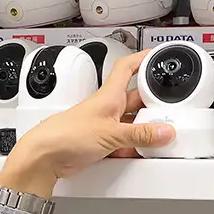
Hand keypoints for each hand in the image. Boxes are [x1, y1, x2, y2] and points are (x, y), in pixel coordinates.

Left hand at [0, 51, 174, 197]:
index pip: (127, 67)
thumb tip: (164, 131)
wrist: (44, 156)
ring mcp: (104, 125)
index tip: (158, 56)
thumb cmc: (66, 134)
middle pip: (136, 98)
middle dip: (153, 102)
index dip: (143, 58)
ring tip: (159, 132)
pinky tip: (142, 151)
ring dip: (145, 127)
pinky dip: (135, 145)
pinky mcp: (101, 143)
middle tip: (169, 107)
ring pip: (132, 121)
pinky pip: (125, 140)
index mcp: (108, 95)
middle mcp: (107, 107)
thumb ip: (140, 135)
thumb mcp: (111, 133)